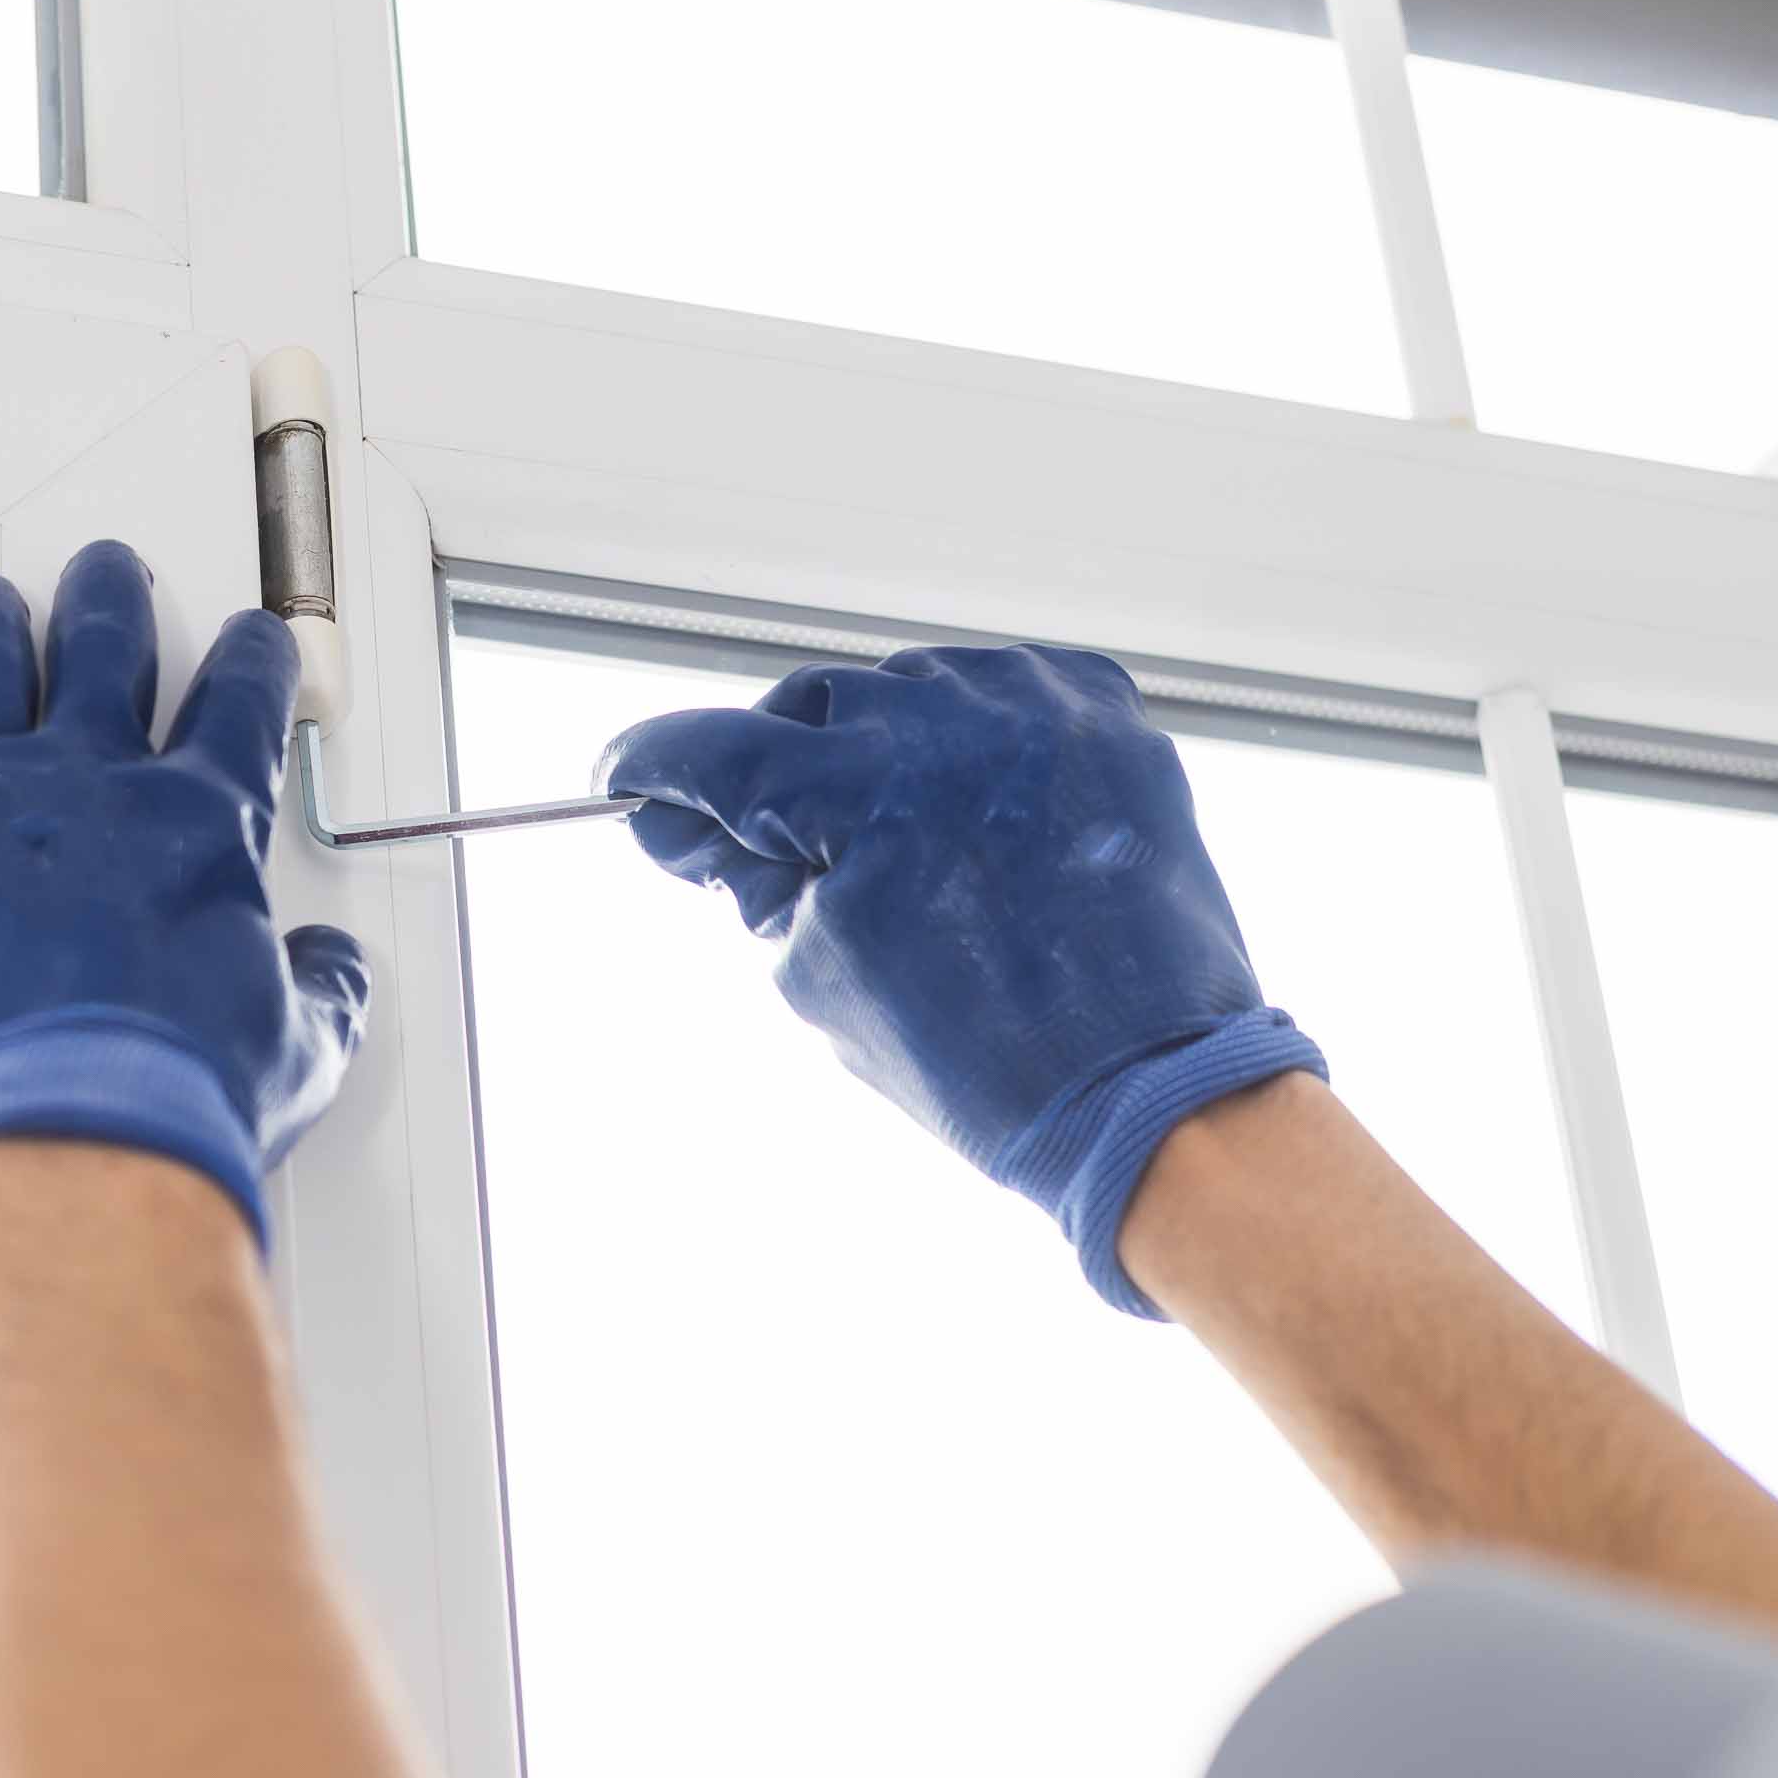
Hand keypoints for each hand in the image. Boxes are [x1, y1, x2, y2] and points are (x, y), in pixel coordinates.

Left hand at [0, 540, 371, 1279]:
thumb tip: (331, 976)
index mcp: (199, 819)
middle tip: (106, 574)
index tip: (246, 642)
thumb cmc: (168, 1100)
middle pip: (102, 646)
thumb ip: (318, 993)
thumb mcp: (295, 1049)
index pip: (238, 700)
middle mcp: (90, 781)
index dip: (248, 659)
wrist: (59, 1137)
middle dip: (110, 599)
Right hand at [598, 645, 1322, 1314]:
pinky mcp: (1105, 716)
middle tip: (784, 852)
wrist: (1149, 1085)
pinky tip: (975, 806)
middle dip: (781, 775)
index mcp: (865, 787)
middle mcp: (951, 721)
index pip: (713, 750)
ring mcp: (1037, 708)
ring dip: (883, 751)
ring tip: (909, 846)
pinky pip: (1003, 691)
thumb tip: (691, 825)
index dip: (652, 770)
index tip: (628, 779)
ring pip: (905, 692)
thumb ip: (746, 879)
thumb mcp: (818, 973)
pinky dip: (974, 738)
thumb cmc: (985, 1056)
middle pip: (808, 707)